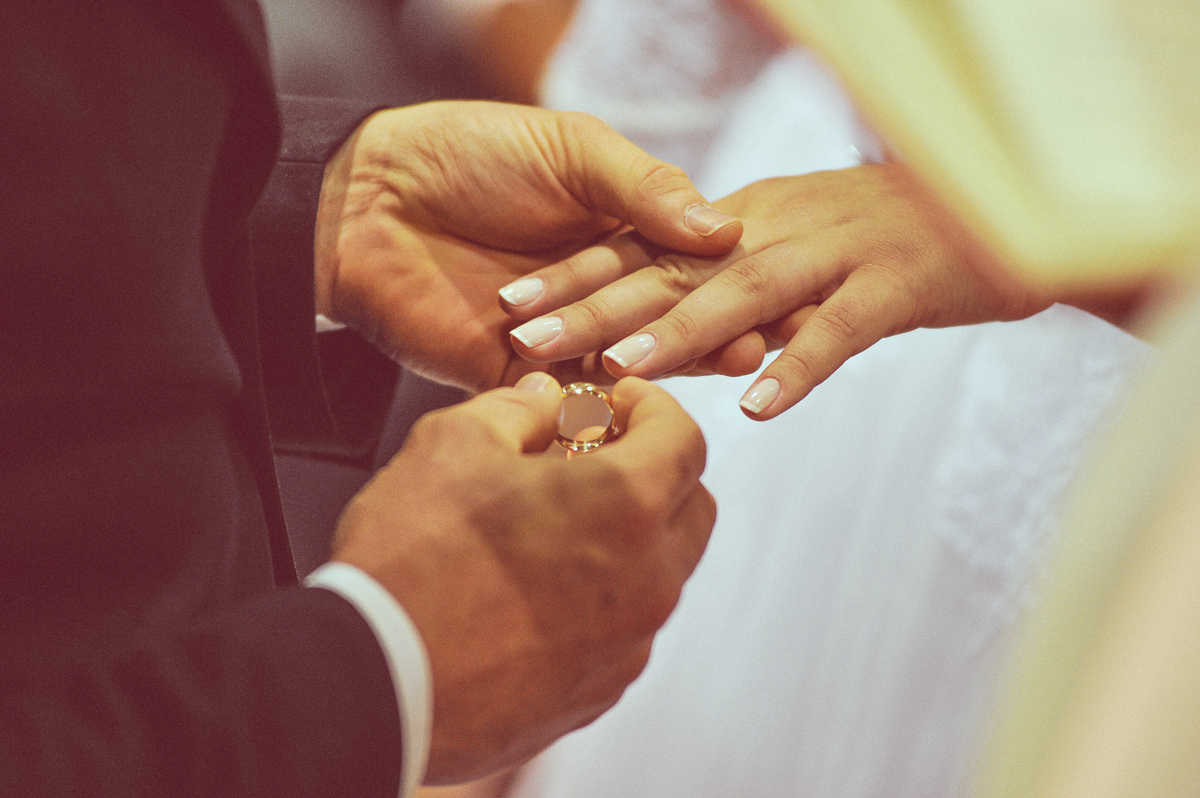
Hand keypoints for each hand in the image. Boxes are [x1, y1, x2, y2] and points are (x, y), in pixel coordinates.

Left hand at [315, 101, 741, 392]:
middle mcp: (592, 288)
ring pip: (625, 358)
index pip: (682, 263)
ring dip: (673, 363)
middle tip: (760, 338)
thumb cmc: (467, 154)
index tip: (772, 288)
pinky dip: (607, 392)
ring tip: (729, 360)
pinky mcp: (516, 373)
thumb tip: (726, 228)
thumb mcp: (571, 149)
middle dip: (711, 326)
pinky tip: (646, 389)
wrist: (369, 196)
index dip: (723, 277)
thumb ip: (645, 188)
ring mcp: (557, 334)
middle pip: (662, 316)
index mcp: (613, 231)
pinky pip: (569, 391)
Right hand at [330, 372, 714, 783]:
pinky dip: (602, 597)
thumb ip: (519, 408)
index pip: (684, 438)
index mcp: (625, 505)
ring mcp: (627, 645)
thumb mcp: (453, 443)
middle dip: (658, 472)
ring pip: (661, 573)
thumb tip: (549, 400)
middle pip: (692, 507)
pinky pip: (624, 630)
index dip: (654, 407)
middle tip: (596, 457)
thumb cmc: (411, 560)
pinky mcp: (598, 693)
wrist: (373, 683)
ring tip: (555, 524)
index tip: (619, 403)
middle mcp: (647, 580)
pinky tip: (538, 587)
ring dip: (631, 537)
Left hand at [500, 163, 1053, 417]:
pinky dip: (801, 364)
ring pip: (746, 291)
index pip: (645, 248)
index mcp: (746, 217)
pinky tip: (757, 407)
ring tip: (623, 369)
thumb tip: (673, 330)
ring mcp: (837, 254)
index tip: (512, 306)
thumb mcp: (799, 240)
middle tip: (528, 339)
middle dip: (598, 304)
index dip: (578, 276)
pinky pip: (844, 328)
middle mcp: (777, 228)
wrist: (1004, 197)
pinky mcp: (899, 284)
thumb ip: (736, 276)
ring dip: (683, 329)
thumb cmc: (892, 231)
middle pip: (675, 269)